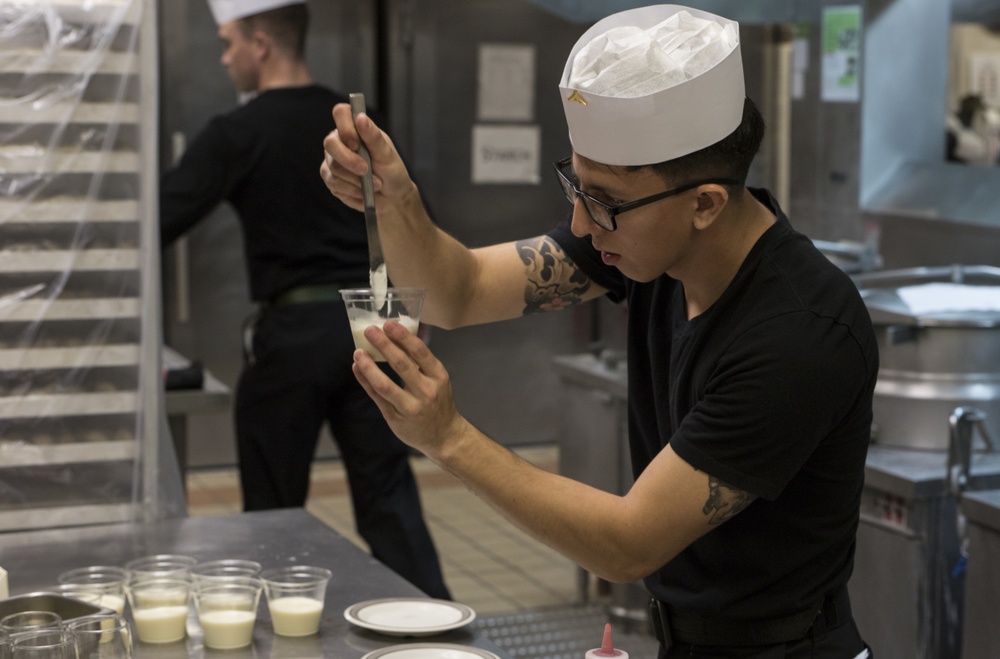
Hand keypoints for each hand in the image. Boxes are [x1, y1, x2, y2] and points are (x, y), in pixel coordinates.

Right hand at [319, 104, 413, 212]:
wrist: (391, 197)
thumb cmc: (391, 171)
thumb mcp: (387, 154)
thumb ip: (373, 136)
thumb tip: (360, 117)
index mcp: (355, 128)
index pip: (340, 113)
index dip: (345, 127)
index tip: (357, 144)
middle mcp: (340, 141)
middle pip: (330, 144)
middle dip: (349, 160)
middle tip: (366, 170)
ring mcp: (332, 160)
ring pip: (333, 167)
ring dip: (356, 180)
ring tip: (374, 184)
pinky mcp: (330, 178)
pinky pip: (334, 183)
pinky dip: (351, 190)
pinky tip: (363, 192)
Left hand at [351, 320, 468, 459]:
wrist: (444, 435)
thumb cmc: (438, 401)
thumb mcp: (438, 380)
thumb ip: (421, 363)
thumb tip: (396, 337)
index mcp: (438, 376)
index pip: (420, 352)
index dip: (403, 337)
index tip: (389, 324)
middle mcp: (426, 392)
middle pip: (402, 365)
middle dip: (384, 345)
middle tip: (370, 330)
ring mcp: (411, 407)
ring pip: (386, 385)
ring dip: (369, 367)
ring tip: (358, 353)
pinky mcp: (396, 419)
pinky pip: (378, 398)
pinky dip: (365, 382)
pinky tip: (358, 369)